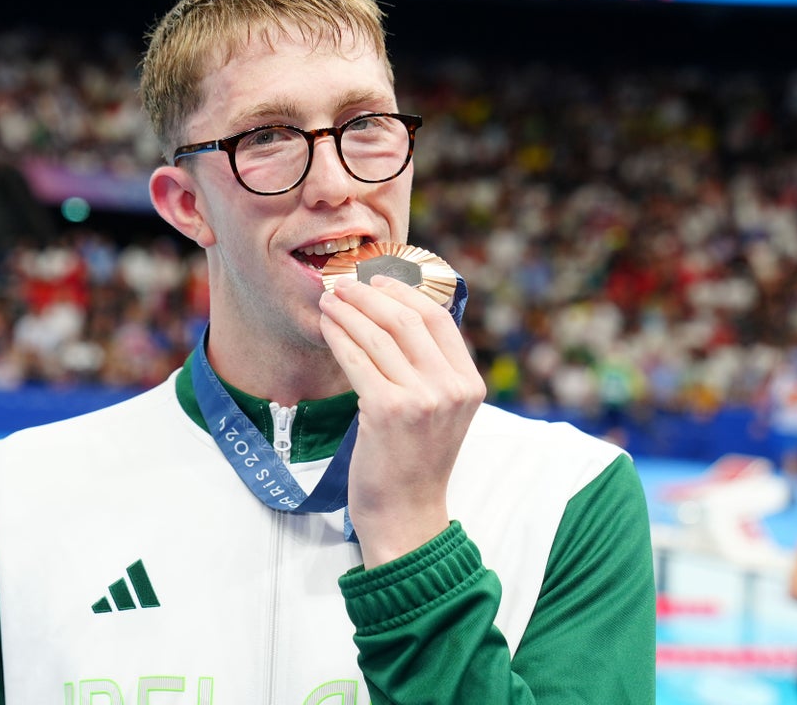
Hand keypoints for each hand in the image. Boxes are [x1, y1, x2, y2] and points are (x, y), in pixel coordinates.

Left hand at [319, 274, 484, 567]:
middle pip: (408, 319)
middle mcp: (451, 388)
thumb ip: (430, 371)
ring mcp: (422, 399)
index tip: (377, 280)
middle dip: (370, 295)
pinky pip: (357, 359)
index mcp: (470, 384)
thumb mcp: (440, 413)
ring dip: (348, 311)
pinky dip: (338, 336)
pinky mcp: (387, 411)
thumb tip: (395, 317)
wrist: (405, 515)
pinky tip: (326, 326)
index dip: (405, 292)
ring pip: (379, 335)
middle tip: (343, 284)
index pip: (439, 319)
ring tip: (328, 300)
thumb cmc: (414, 463)